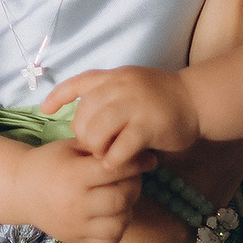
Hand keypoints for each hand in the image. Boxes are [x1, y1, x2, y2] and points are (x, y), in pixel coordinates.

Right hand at [6, 137, 141, 242]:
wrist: (20, 189)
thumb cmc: (49, 162)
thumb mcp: (70, 146)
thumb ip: (99, 147)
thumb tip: (131, 146)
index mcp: (73, 175)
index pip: (114, 170)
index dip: (137, 163)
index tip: (149, 159)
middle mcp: (74, 202)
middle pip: (121, 198)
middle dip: (134, 186)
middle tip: (132, 178)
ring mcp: (75, 225)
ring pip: (119, 223)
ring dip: (127, 209)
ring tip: (121, 198)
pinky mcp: (76, 239)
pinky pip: (109, 242)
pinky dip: (116, 230)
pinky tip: (111, 216)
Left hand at [43, 65, 199, 175]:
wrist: (198, 100)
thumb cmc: (162, 98)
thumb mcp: (131, 84)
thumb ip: (108, 95)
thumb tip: (81, 119)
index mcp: (113, 77)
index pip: (77, 83)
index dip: (57, 97)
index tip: (45, 110)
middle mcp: (120, 87)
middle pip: (83, 116)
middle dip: (83, 136)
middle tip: (95, 147)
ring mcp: (134, 105)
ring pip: (96, 132)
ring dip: (97, 149)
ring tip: (106, 156)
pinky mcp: (148, 126)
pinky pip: (119, 149)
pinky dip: (114, 160)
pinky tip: (119, 164)